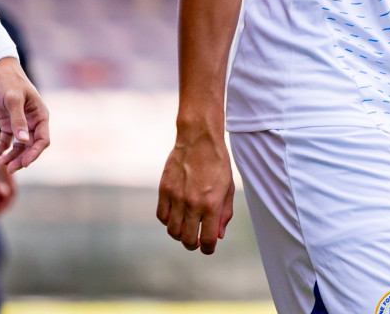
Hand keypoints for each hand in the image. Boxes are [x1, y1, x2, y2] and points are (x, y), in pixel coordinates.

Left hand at [0, 58, 48, 171]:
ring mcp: (20, 124)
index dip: (35, 153)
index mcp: (40, 116)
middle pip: (30, 147)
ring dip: (10, 156)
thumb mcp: (13, 99)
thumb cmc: (9, 81)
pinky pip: (6, 142)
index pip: (42, 140)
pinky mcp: (8, 125)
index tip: (25, 163)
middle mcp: (33, 122)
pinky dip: (0, 149)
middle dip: (21, 159)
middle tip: (8, 168)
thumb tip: (23, 140)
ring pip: (19, 147)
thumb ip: (18, 120)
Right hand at [156, 122, 234, 254]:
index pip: (207, 240)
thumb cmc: (217, 163)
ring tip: (185, 227)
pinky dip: (168, 220)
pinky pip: (162, 216)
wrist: (199, 139)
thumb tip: (217, 236)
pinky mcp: (164, 190)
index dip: (208, 249)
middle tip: (195, 240)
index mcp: (212, 204)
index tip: (207, 248)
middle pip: (187, 240)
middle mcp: (193, 204)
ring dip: (179, 234)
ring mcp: (176, 197)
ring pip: (172, 231)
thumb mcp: (228, 188)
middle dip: (192, 244)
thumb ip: (224, 214)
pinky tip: (175, 214)